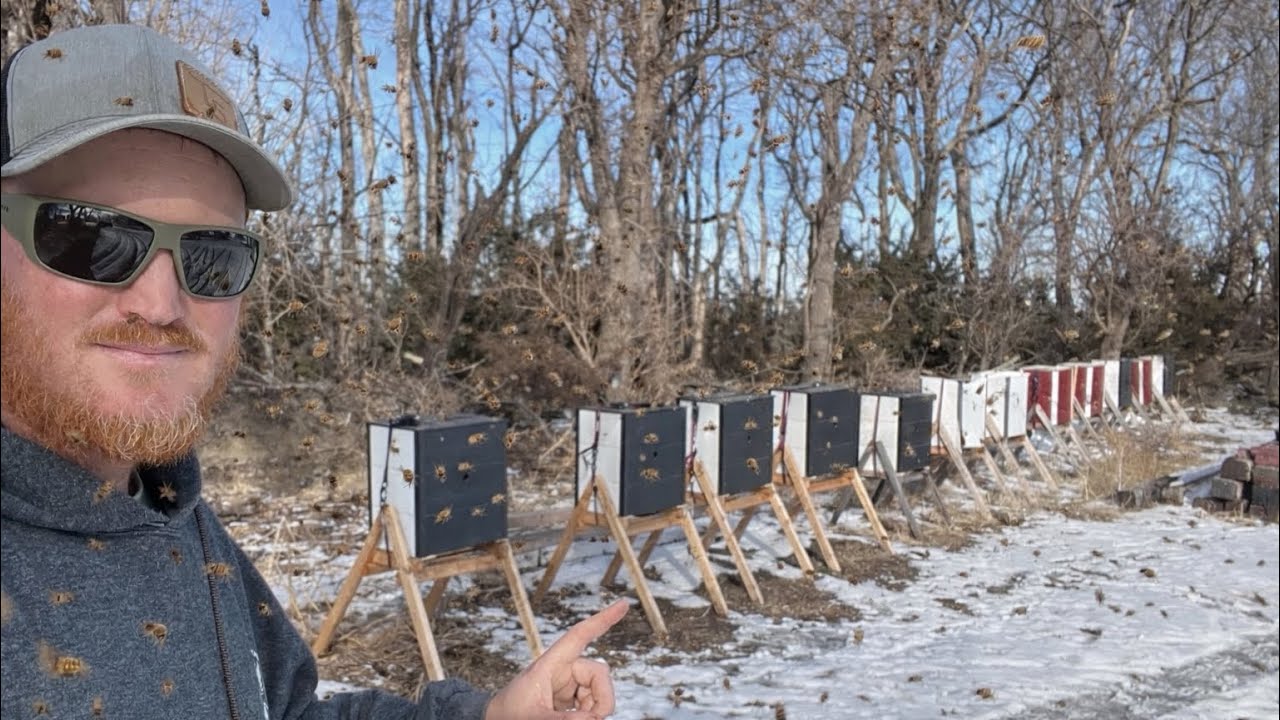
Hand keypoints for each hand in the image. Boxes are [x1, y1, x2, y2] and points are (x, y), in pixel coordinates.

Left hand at [484, 599, 629, 718]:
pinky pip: (593, 704)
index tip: (625, 604)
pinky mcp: (571, 699)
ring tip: (576, 719)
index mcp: (550, 664)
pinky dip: (590, 714)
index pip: (579, 636)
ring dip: (595, 709)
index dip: (602, 619)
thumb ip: (562, 719)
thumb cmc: (509, 715)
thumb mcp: (533, 717)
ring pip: (600, 691)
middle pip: (599, 673)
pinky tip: (576, 717)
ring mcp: (569, 685)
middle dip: (603, 698)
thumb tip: (592, 719)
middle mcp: (563, 670)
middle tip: (593, 719)